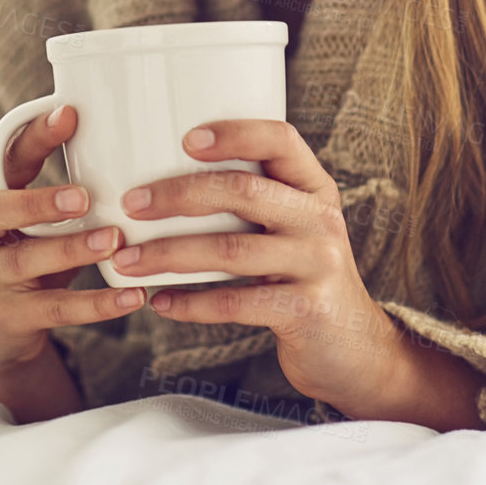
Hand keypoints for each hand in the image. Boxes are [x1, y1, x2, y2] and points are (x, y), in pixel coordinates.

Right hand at [0, 104, 145, 385]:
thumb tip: (125, 142)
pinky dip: (97, 305)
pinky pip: (57, 310)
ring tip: (114, 241)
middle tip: (84, 196)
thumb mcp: (26, 214)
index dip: (34, 136)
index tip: (69, 114)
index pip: (4, 159)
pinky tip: (132, 296)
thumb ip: (57, 185)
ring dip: (73, 250)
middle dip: (38, 202)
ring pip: (27, 260)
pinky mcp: (10, 317)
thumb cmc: (21, 250)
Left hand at [113, 118, 405, 415]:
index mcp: (315, 189)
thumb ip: (257, 203)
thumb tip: (163, 180)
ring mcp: (318, 265)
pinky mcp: (306, 310)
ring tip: (127, 262)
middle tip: (131, 205)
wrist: (357, 350)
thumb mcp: (296, 230)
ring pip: (230, 250)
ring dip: (170, 254)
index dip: (235, 134)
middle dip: (178, 196)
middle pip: (243, 192)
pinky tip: (161, 303)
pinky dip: (191, 303)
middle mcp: (320, 219)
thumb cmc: (305, 279)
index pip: (281, 140)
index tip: (185, 139)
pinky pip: (235, 302)